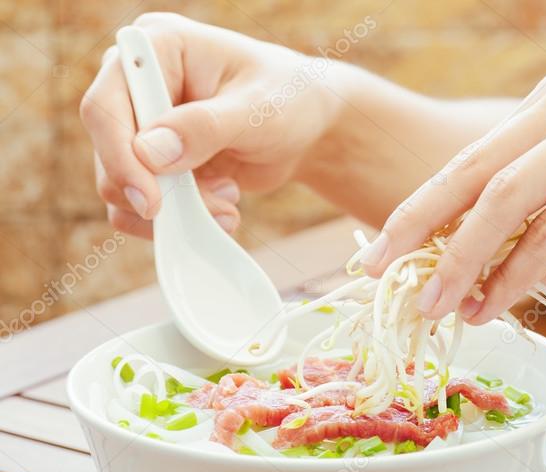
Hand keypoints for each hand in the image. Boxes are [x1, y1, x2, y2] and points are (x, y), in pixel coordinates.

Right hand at [80, 12, 342, 237]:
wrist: (307, 127)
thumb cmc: (289, 99)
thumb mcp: (258, 109)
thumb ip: (206, 128)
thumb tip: (150, 153)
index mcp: (157, 48)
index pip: (106, 104)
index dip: (119, 156)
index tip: (151, 200)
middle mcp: (138, 84)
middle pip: (108, 150)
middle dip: (156, 191)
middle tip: (213, 209)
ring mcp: (143, 126)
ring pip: (119, 185)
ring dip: (174, 210)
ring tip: (229, 203)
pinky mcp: (154, 162)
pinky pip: (142, 203)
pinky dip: (179, 218)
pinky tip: (224, 204)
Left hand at [360, 63, 545, 322]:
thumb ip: (531, 236)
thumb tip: (459, 276)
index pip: (477, 159)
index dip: (423, 208)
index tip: (382, 250)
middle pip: (476, 171)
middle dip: (419, 228)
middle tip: (376, 272)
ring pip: (506, 199)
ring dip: (461, 261)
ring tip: (433, 308)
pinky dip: (516, 273)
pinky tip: (490, 307)